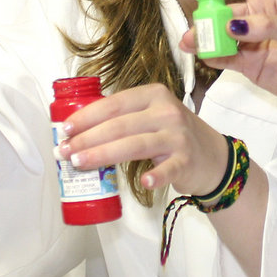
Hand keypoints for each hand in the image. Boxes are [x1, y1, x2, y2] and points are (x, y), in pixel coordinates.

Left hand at [57, 84, 227, 195]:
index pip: (114, 103)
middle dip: (87, 138)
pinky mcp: (186, 160)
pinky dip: (156, 175)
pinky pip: (168, 169)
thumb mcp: (152, 114)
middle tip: (64, 151)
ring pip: (135, 145)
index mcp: (153, 94)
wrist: (211, 156)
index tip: (65, 129)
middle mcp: (166, 112)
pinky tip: (142, 181)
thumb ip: (124, 116)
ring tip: (80, 163)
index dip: (87, 116)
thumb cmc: (172, 133)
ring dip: (103, 154)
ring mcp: (178, 136)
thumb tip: (79, 128)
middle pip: (120, 125)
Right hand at [179, 0, 276, 116]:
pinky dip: (212, 55)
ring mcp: (250, 40)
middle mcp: (256, 14)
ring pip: (219, 34)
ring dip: (203, 37)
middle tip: (192, 23)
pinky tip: (203, 56)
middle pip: (221, 9)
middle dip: (204, 14)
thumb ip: (265, 26)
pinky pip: (224, 57)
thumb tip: (232, 25)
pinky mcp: (248, 64)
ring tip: (190, 43)